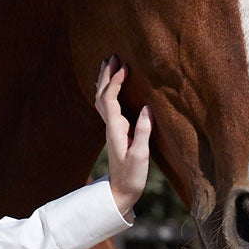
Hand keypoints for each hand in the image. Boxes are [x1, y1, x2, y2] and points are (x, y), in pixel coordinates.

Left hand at [96, 56, 151, 219]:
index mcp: (115, 130)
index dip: (115, 82)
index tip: (124, 67)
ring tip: (109, 65)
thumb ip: (143, 133)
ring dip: (104, 81)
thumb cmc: (132, 176)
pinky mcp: (116, 132)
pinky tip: (111, 86)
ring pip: (102, 100)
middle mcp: (110, 127)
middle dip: (106, 75)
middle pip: (102, 96)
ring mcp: (111, 129)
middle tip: (113, 56)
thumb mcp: (140, 156)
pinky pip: (107, 106)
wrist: (120, 191)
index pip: (110, 100)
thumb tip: (147, 108)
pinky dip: (107, 92)